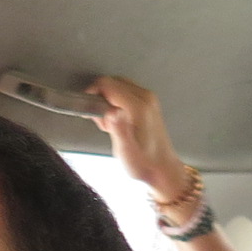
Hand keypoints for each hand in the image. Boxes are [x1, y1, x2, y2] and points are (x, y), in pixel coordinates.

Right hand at [85, 77, 185, 197]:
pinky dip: (115, 100)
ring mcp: (148, 98)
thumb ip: (118, 130)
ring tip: (109, 123)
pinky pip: (125, 90)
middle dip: (99, 98)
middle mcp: (145, 97)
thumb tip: (111, 112)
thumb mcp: (126, 151)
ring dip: (107, 100)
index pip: (107, 85)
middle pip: (112, 82)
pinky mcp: (148, 101)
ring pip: (117, 85)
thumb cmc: (144, 163)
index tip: (89, 112)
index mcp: (138, 107)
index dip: (92, 95)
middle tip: (101, 122)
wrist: (162, 168)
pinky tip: (117, 120)